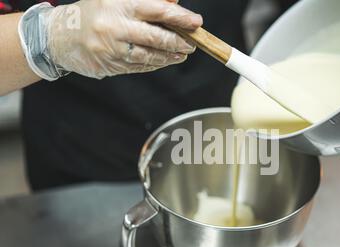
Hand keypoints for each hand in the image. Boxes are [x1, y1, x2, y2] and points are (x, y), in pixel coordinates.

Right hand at [45, 0, 202, 78]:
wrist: (61, 35)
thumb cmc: (94, 13)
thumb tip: (175, 3)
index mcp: (119, 5)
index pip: (157, 11)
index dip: (180, 18)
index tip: (196, 22)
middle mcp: (115, 27)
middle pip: (156, 37)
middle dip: (178, 42)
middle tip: (192, 43)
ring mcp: (112, 49)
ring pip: (149, 55)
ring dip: (169, 56)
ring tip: (181, 54)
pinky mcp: (110, 65)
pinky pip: (139, 66)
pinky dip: (154, 64)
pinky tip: (163, 60)